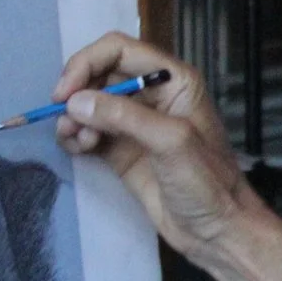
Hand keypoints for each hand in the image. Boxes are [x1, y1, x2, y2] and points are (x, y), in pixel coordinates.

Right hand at [53, 33, 260, 259]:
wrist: (216, 231)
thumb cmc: (207, 184)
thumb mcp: (171, 143)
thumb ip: (124, 117)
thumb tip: (75, 102)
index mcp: (174, 81)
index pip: (119, 50)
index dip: (87, 64)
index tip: (65, 93)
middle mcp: (153, 95)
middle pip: (99, 74)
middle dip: (77, 93)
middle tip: (66, 120)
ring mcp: (135, 122)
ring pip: (90, 103)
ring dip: (73, 117)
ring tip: (76, 140)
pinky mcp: (121, 148)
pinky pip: (87, 130)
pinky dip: (75, 135)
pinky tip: (78, 149)